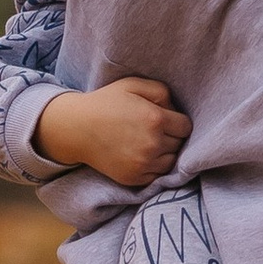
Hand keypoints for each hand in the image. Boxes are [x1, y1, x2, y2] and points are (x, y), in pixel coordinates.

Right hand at [33, 77, 191, 184]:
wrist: (77, 128)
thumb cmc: (106, 102)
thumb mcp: (133, 85)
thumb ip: (161, 91)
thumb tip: (176, 110)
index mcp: (155, 119)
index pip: (186, 126)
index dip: (177, 121)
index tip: (165, 119)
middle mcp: (152, 144)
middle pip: (180, 144)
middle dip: (171, 136)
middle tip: (154, 130)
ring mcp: (143, 164)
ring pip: (171, 161)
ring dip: (165, 152)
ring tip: (149, 142)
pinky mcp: (135, 178)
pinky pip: (158, 175)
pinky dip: (154, 166)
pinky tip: (142, 154)